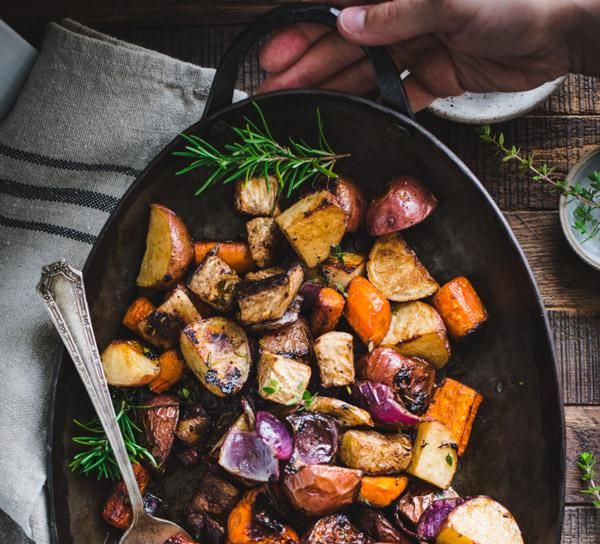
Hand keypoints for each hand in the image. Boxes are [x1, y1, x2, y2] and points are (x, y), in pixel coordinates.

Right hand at [257, 0, 598, 109]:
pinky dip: (379, 105)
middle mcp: (405, 13)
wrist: (564, 27)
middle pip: (345, 43)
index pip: (339, 8)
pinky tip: (352, 118)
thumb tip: (349, 24)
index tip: (274, 55)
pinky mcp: (439, 74)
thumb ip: (397, 11)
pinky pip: (400, 93)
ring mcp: (420, 44)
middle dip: (308, 66)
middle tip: (273, 94)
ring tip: (301, 111)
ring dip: (333, 90)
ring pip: (366, 70)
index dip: (303, 31)